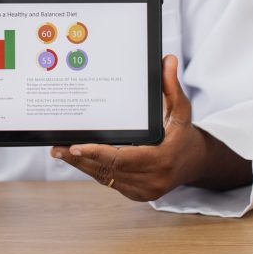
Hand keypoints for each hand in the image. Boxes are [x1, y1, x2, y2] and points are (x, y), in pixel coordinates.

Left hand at [50, 54, 247, 200]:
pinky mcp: (136, 194)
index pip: (121, 159)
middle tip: (58, 147)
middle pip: (107, 170)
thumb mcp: (180, 109)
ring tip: (61, 151)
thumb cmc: (183, 133)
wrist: (194, 162)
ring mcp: (143, 190)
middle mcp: (152, 179)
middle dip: (80, 159)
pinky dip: (93, 169)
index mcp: (161, 159)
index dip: (96, 153)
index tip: (75, 147)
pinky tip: (77, 158)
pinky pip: (109, 181)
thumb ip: (170, 85)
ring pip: (105, 177)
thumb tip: (166, 59)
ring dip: (82, 165)